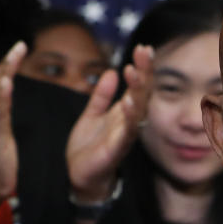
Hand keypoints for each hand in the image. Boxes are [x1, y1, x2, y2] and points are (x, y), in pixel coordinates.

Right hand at [0, 41, 26, 215]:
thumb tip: (8, 94)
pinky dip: (3, 97)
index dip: (7, 65)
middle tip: (21, 45)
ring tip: (16, 54)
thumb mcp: (0, 133)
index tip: (19, 48)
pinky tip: (8, 82)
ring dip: (6, 72)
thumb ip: (2, 113)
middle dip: (7, 62)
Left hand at [66, 45, 153, 200]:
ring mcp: (125, 136)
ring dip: (138, 92)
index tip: (142, 48)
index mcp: (124, 113)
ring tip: (134, 72)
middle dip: (144, 72)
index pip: (137, 86)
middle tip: (143, 52)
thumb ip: (101, 95)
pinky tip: (129, 103)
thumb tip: (111, 72)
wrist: (78, 175)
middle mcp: (129, 123)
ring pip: (137, 111)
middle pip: (142, 94)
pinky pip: (126, 133)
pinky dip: (129, 119)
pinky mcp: (116, 150)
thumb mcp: (91, 114)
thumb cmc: (88, 147)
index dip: (142, 68)